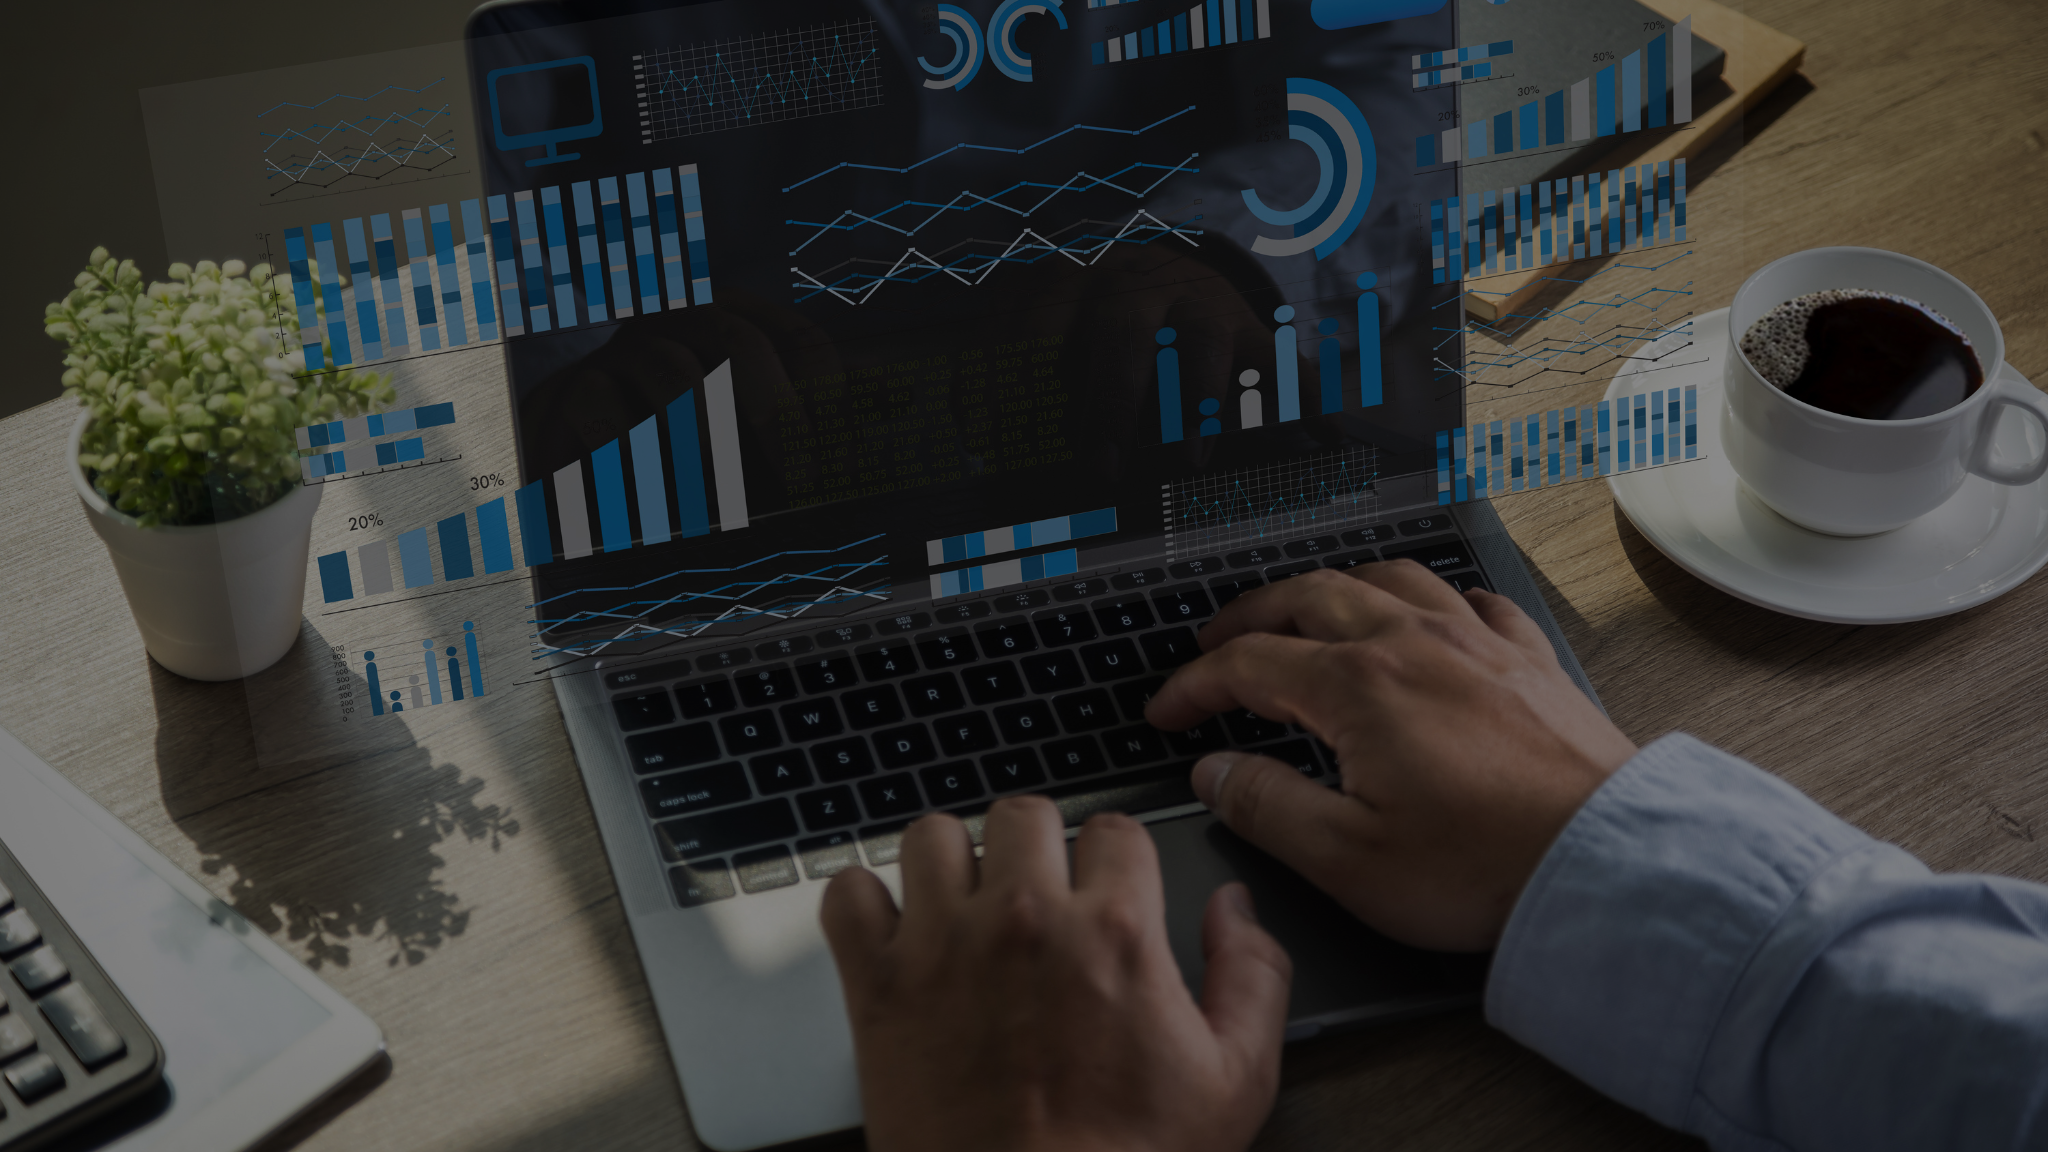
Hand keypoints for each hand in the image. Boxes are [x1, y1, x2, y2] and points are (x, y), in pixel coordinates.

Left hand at [820, 797, 1291, 1151]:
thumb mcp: (1236, 1081)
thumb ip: (1254, 976)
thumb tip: (1234, 906)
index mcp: (1115, 930)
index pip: (1114, 829)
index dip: (1114, 861)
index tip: (1104, 892)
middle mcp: (1025, 918)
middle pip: (1022, 814)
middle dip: (1035, 847)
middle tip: (1037, 897)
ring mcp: (941, 945)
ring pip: (931, 835)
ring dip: (950, 862)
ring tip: (965, 905)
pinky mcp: (875, 985)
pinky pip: (848, 893)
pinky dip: (865, 904)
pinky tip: (895, 934)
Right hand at [1146, 564, 1638, 951]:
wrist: (1606, 864)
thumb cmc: (1485, 868)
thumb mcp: (1346, 858)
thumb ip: (1266, 807)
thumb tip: (1215, 772)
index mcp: (1358, 687)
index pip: (1248, 663)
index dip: (1194, 685)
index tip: (1169, 711)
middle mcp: (1413, 644)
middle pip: (1309, 597)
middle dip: (1250, 614)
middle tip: (1217, 640)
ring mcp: (1477, 644)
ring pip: (1388, 579)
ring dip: (1334, 587)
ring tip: (1309, 607)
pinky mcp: (1530, 662)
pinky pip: (1475, 600)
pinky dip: (1437, 597)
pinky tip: (1435, 612)